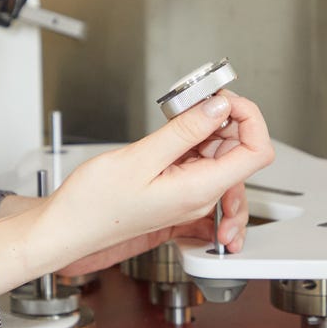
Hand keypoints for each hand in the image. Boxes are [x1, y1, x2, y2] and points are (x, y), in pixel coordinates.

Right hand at [0, 93, 271, 290]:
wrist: (69, 228)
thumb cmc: (93, 205)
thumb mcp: (140, 158)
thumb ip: (186, 131)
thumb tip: (219, 107)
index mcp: (200, 190)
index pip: (257, 152)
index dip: (250, 119)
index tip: (225, 100)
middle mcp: (202, 197)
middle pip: (242, 151)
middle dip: (226, 120)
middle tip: (195, 103)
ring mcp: (192, 195)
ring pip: (222, 155)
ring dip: (208, 131)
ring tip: (179, 119)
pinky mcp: (179, 191)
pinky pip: (201, 163)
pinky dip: (193, 143)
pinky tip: (173, 136)